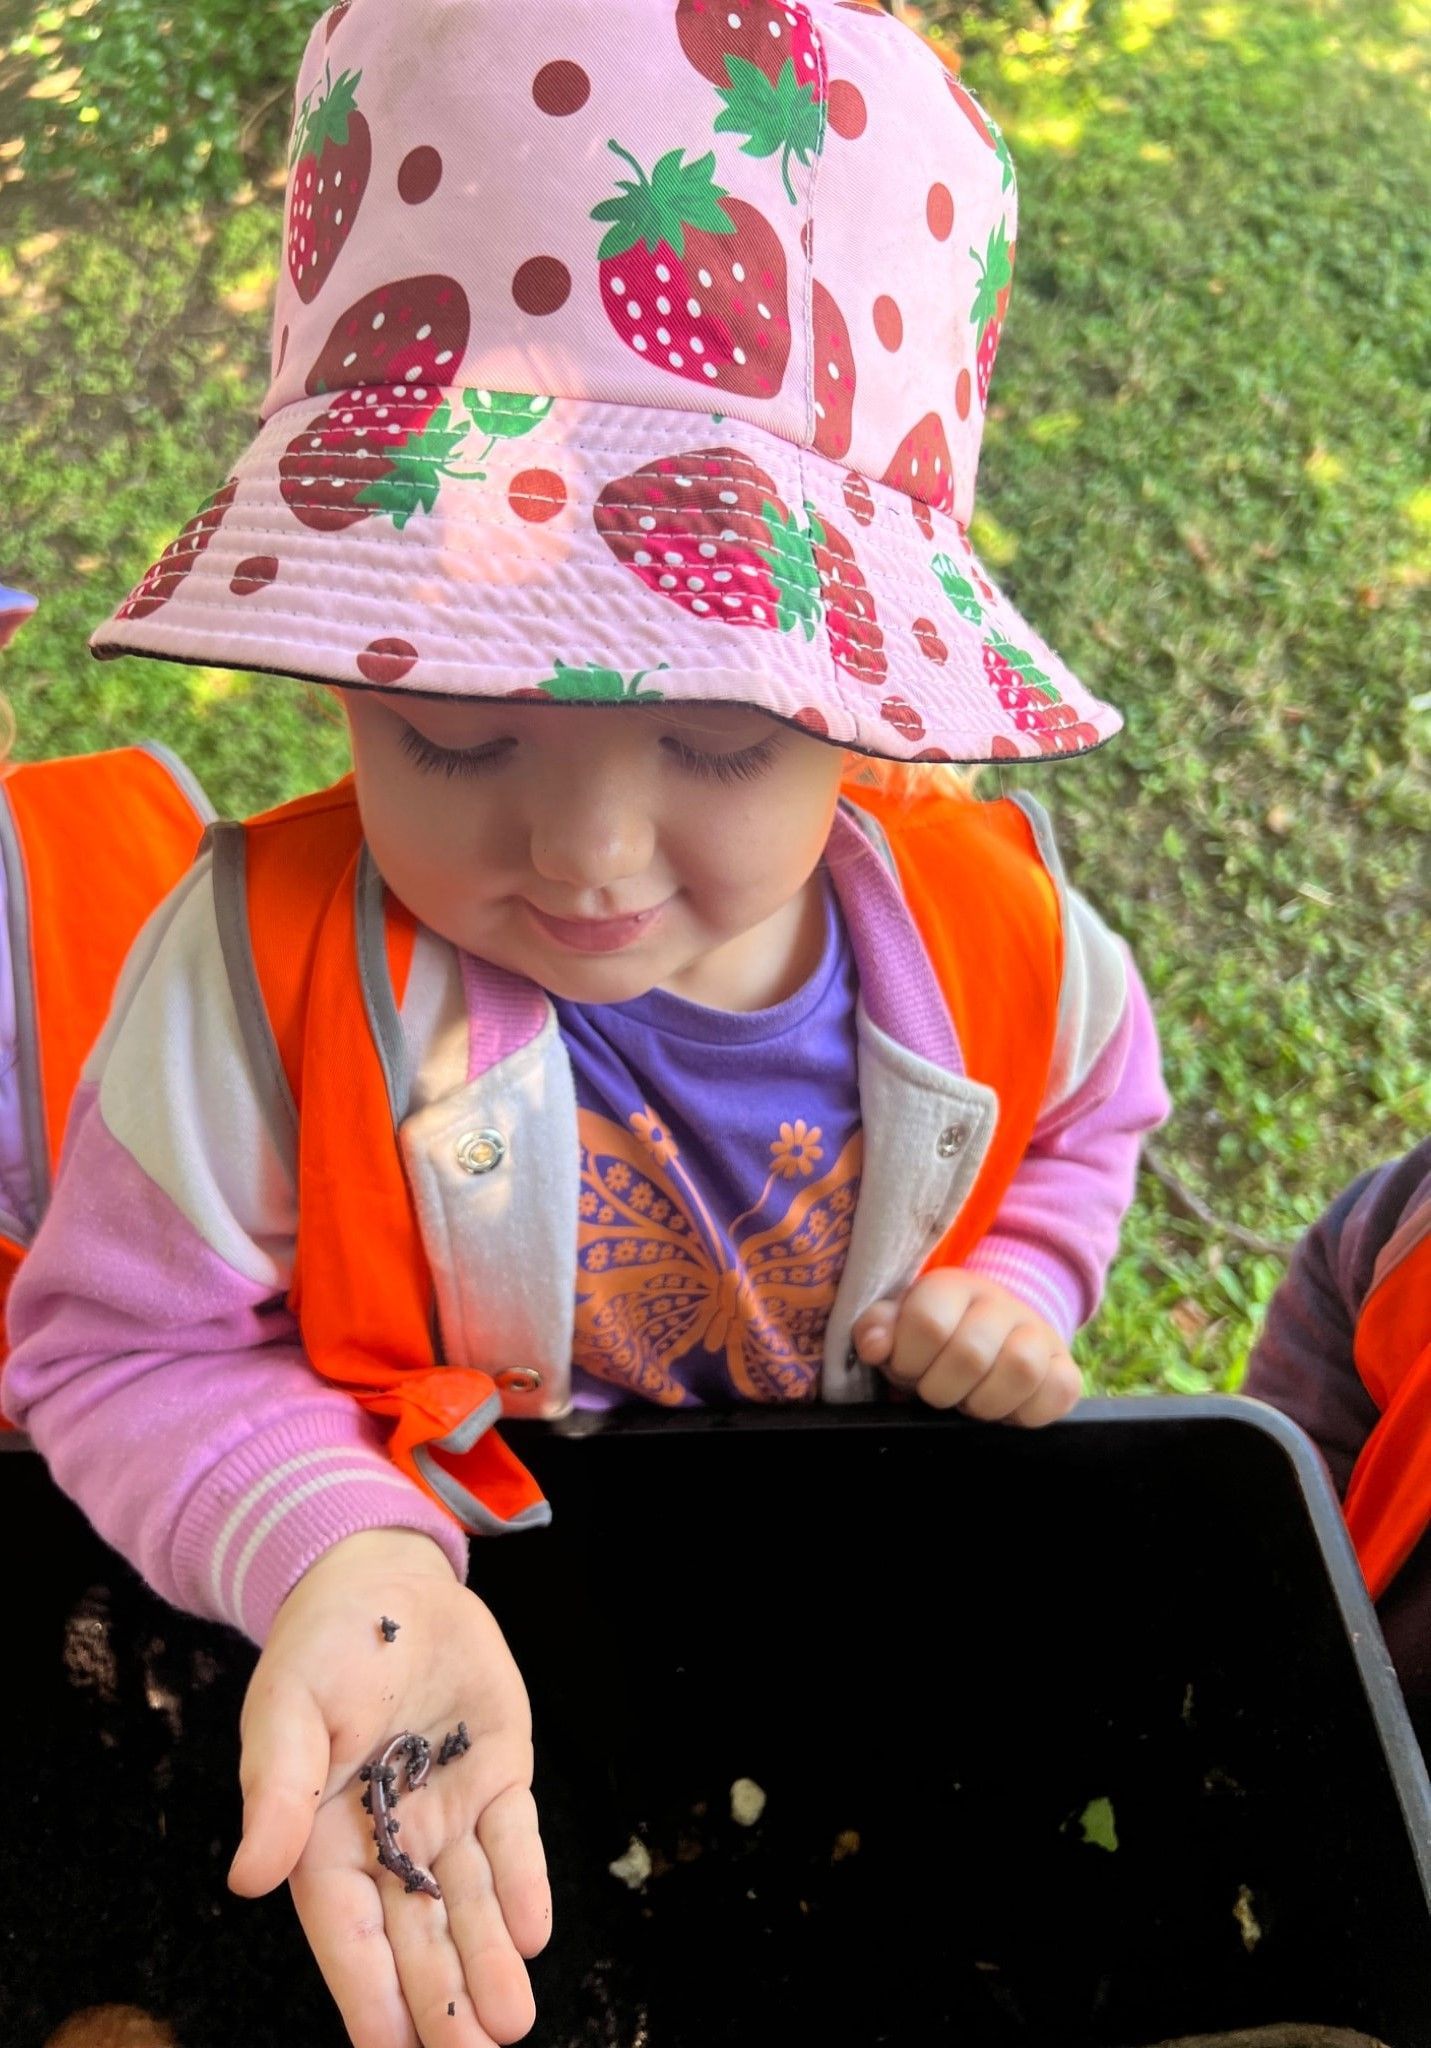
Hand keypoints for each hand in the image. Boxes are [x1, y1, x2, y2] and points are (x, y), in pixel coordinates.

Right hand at [227, 1529, 549, 2047]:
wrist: (383, 1576)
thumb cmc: (321, 1644)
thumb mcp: (287, 1708)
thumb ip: (278, 1792)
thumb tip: (247, 1878)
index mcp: (324, 1837)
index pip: (349, 1930)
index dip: (369, 1991)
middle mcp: (390, 1838)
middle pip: (417, 1934)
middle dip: (443, 2001)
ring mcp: (448, 1809)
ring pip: (471, 1902)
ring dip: (489, 1962)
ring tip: (509, 2025)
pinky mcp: (497, 1774)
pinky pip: (515, 1839)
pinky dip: (525, 1884)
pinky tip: (534, 1932)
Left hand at [852, 1269, 1081, 1426]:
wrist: (993, 1334)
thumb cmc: (936, 1337)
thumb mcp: (898, 1328)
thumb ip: (877, 1330)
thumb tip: (873, 1345)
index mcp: (953, 1287)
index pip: (928, 1323)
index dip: (908, 1360)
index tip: (907, 1368)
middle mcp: (1001, 1303)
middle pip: (971, 1354)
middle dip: (942, 1388)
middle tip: (938, 1389)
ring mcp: (1039, 1333)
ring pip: (1021, 1369)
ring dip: (985, 1402)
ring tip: (971, 1400)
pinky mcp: (1065, 1367)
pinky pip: (1058, 1392)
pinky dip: (1026, 1413)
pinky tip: (1005, 1407)